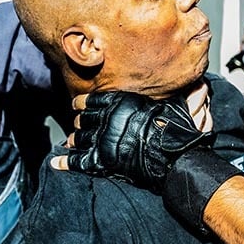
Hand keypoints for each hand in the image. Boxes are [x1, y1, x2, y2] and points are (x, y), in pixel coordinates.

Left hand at [52, 91, 214, 192]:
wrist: (176, 156)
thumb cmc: (177, 130)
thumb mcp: (174, 104)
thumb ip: (169, 92)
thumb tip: (187, 82)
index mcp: (121, 102)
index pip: (94, 100)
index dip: (84, 103)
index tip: (78, 105)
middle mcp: (108, 118)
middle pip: (85, 119)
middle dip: (80, 122)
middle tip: (77, 124)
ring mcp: (103, 139)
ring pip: (79, 138)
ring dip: (74, 139)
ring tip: (70, 141)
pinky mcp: (102, 160)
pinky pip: (77, 161)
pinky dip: (64, 162)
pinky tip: (56, 161)